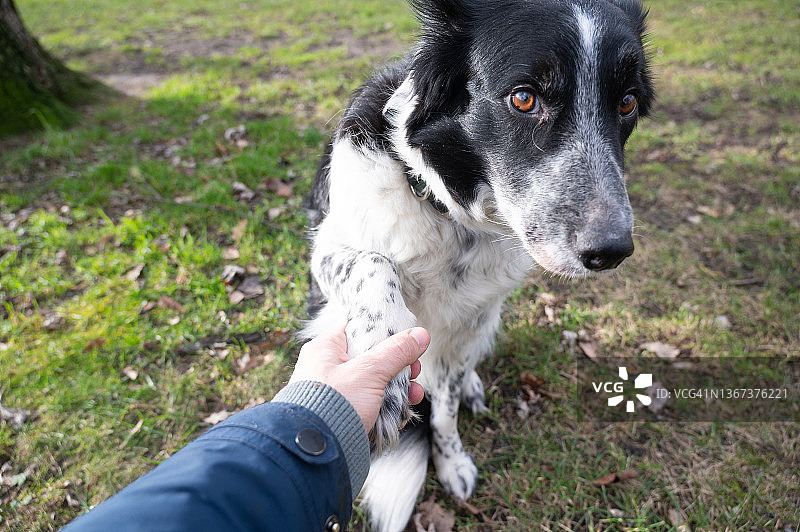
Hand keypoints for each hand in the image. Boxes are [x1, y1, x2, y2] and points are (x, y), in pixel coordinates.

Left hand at [289, 325, 427, 430]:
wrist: (316, 453)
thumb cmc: (333, 406)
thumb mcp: (370, 372)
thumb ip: (396, 351)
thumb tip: (420, 335)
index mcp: (326, 349)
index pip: (359, 329)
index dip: (386, 334)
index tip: (407, 342)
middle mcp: (328, 368)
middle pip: (372, 358)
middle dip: (399, 368)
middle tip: (414, 372)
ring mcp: (335, 392)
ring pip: (374, 384)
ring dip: (398, 390)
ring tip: (413, 397)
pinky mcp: (343, 413)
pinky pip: (369, 405)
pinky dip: (386, 409)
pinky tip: (398, 416)